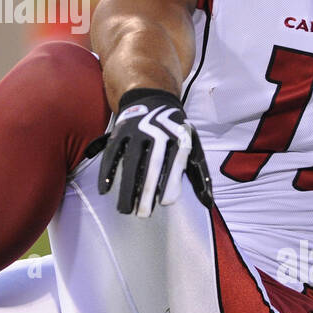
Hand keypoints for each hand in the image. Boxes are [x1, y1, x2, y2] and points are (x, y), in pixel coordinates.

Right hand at [98, 88, 212, 216]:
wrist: (153, 98)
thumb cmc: (176, 131)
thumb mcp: (192, 146)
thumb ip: (200, 174)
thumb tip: (208, 203)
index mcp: (178, 137)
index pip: (174, 162)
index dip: (169, 182)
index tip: (164, 203)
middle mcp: (157, 132)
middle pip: (151, 164)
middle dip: (147, 190)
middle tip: (142, 214)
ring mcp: (136, 131)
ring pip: (130, 161)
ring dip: (126, 186)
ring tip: (124, 209)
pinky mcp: (120, 131)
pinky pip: (111, 153)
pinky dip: (106, 171)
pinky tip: (104, 190)